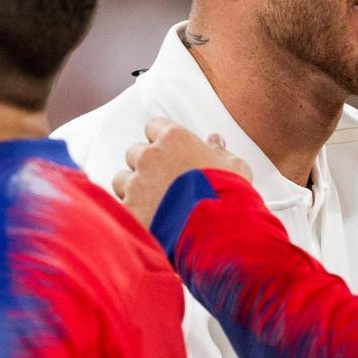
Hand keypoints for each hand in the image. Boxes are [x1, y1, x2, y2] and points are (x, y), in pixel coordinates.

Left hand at [113, 117, 251, 228]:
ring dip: (134, 188)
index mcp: (175, 139)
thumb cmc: (229, 196)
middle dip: (146, 165)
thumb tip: (215, 140)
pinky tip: (150, 222)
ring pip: (122, 179)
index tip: (170, 153)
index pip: (154, 126)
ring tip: (154, 204)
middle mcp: (150, 156)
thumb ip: (221, 152)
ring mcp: (136, 183)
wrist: (218, 231)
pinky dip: (133, 213)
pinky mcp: (130, 211)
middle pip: (135, 152)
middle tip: (165, 182)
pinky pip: (122, 207)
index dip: (161, 140)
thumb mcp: (235, 168)